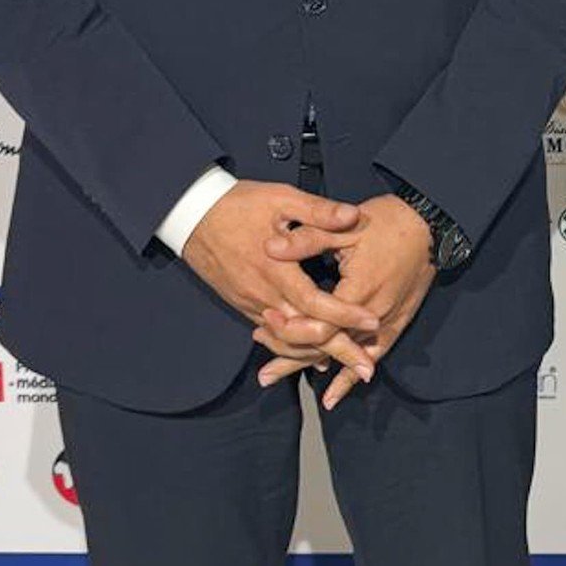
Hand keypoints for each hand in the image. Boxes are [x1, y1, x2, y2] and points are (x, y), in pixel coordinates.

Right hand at [180, 179, 378, 385]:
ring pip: (288, 340)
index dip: (345, 315)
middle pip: (306, 333)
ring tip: (347, 365)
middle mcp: (264, 294)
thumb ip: (318, 211)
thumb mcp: (281, 198)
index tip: (373, 323)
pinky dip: (295, 347)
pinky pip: (273, 335)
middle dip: (340, 351)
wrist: (192, 216)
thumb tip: (351, 215)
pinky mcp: (243, 306)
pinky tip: (313, 352)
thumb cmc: (237, 205)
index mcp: (277, 268)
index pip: (316, 303)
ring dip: (318, 355)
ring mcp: (252, 303)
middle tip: (368, 367)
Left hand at [259, 194, 437, 406]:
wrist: (429, 226)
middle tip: (262, 366)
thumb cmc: (386, 222)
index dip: (289, 326)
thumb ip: (306, 238)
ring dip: (308, 364)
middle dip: (290, 354)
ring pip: (342, 354)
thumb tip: (269, 246)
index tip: (263, 324)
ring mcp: (385, 323)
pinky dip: (349, 378)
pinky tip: (331, 397)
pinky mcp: (395, 325)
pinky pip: (370, 358)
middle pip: (326, 345)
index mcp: (359, 290)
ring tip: (274, 375)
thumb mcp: (343, 226)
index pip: (318, 323)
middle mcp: (373, 315)